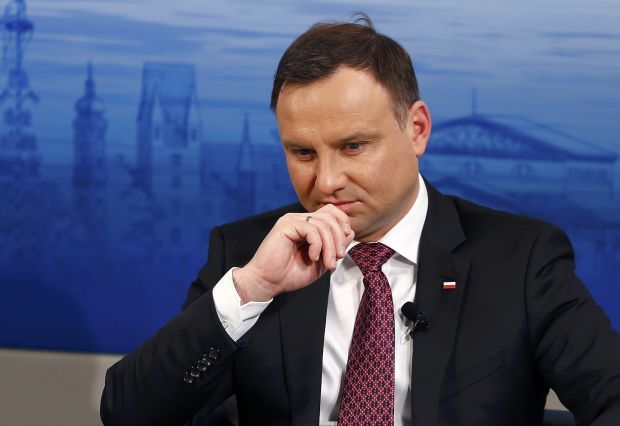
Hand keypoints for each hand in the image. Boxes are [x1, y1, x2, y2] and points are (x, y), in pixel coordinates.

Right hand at [233, 204, 354, 303]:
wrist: (269, 282)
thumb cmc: (292, 273)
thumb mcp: (322, 261)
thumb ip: (335, 247)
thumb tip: (350, 231)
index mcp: (309, 224)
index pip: (332, 212)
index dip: (343, 226)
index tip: (343, 248)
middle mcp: (301, 218)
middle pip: (331, 217)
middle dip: (339, 239)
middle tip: (337, 259)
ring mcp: (292, 220)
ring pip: (323, 224)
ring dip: (330, 246)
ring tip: (327, 263)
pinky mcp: (286, 225)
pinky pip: (311, 229)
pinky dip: (317, 245)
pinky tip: (313, 257)